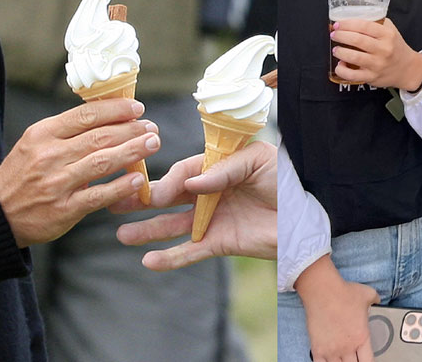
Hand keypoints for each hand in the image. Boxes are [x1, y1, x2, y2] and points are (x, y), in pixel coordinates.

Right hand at [0, 99, 158, 246]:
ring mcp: (56, 183)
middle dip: (131, 130)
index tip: (137, 108)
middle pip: (99, 137)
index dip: (115, 110)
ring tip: (152, 144)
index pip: (85, 115)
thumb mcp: (36, 143)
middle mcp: (49, 156)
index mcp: (42, 134)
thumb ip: (67, 132)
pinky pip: (98, 195)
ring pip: (102, 162)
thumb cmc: (24, 173)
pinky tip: (138, 179)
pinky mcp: (63, 209)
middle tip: (152, 128)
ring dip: (132, 151)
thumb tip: (110, 116)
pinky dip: (120, 186)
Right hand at [111, 142, 277, 268]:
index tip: (157, 192)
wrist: (305, 220)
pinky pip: (190, 251)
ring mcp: (212, 219)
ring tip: (122, 235)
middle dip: (143, 201)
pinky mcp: (219, 243)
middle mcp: (210, 192)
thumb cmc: (285, 182)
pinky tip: (149, 261)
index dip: (170, 181)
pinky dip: (170, 258)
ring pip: (173, 226)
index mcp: (218, 167)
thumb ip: (224, 169)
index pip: (185, 171)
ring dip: (148, 230)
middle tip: (116, 203)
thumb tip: (190, 185)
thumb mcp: (259, 161)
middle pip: (170, 197)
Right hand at [295, 256, 379, 361]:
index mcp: (362, 337)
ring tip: (341, 359)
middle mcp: (347, 347)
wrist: (322, 289)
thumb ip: (376, 301)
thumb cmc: (344, 291)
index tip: (365, 359)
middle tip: (352, 358)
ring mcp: (331, 349)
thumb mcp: (368, 294)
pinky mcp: (317, 348)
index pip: (368, 361)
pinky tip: (327, 360)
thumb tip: (378, 301)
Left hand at [330, 18, 421, 91]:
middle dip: (341, 36)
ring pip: (354, 57)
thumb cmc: (395, 47)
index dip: (348, 24)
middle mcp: (383, 49)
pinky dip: (342, 70)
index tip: (338, 24)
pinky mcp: (372, 77)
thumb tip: (352, 16)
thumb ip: (376, 22)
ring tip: (336, 49)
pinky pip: (353, 75)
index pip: (364, 26)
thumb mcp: (390, 30)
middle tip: (334, 34)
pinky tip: (340, 65)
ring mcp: (378, 64)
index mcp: (387, 35)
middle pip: (357, 40)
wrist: (407, 68)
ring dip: (340, 51)